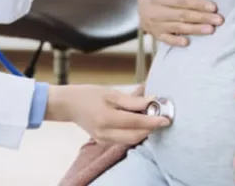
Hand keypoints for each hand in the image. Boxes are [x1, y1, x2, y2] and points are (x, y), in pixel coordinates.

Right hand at [44, 84, 169, 144]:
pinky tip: (138, 122)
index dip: (153, 121)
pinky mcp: (103, 141)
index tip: (166, 118)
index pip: (136, 123)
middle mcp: (105, 133)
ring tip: (151, 118)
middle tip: (161, 117)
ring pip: (130, 140)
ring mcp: (103, 140)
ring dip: (143, 131)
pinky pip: (123, 140)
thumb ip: (132, 100)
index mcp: (106, 119)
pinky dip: (134, 133)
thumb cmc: (88, 95)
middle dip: (150, 128)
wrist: (68, 105)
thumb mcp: (110, 93)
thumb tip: (152, 101)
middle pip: (135, 136)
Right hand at [138, 0, 223, 46]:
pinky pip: (167, 40)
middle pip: (182, 15)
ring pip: (178, 28)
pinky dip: (176, 42)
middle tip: (219, 20)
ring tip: (211, 30)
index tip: (213, 7)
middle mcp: (155, 11)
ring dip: (195, 29)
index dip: (197, 4)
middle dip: (202, 18)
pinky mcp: (156, 34)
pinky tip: (188, 43)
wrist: (139, 4)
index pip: (181, 1)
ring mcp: (155, 24)